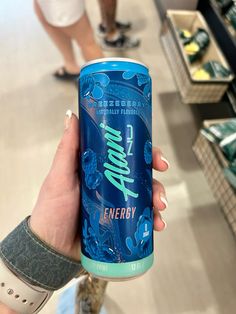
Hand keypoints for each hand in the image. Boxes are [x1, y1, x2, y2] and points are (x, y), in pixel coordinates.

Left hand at [30, 111, 168, 260]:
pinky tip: (156, 226)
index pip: (127, 154)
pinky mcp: (120, 223)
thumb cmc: (52, 210)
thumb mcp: (60, 176)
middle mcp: (111, 184)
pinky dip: (153, 221)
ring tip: (159, 210)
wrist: (50, 249)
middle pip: (142, 176)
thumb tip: (73, 116)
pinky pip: (142, 219)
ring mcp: (117, 204)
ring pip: (145, 198)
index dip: (145, 153)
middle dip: (157, 181)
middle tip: (160, 191)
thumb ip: (67, 149)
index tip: (156, 158)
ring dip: (158, 201)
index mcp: (100, 168)